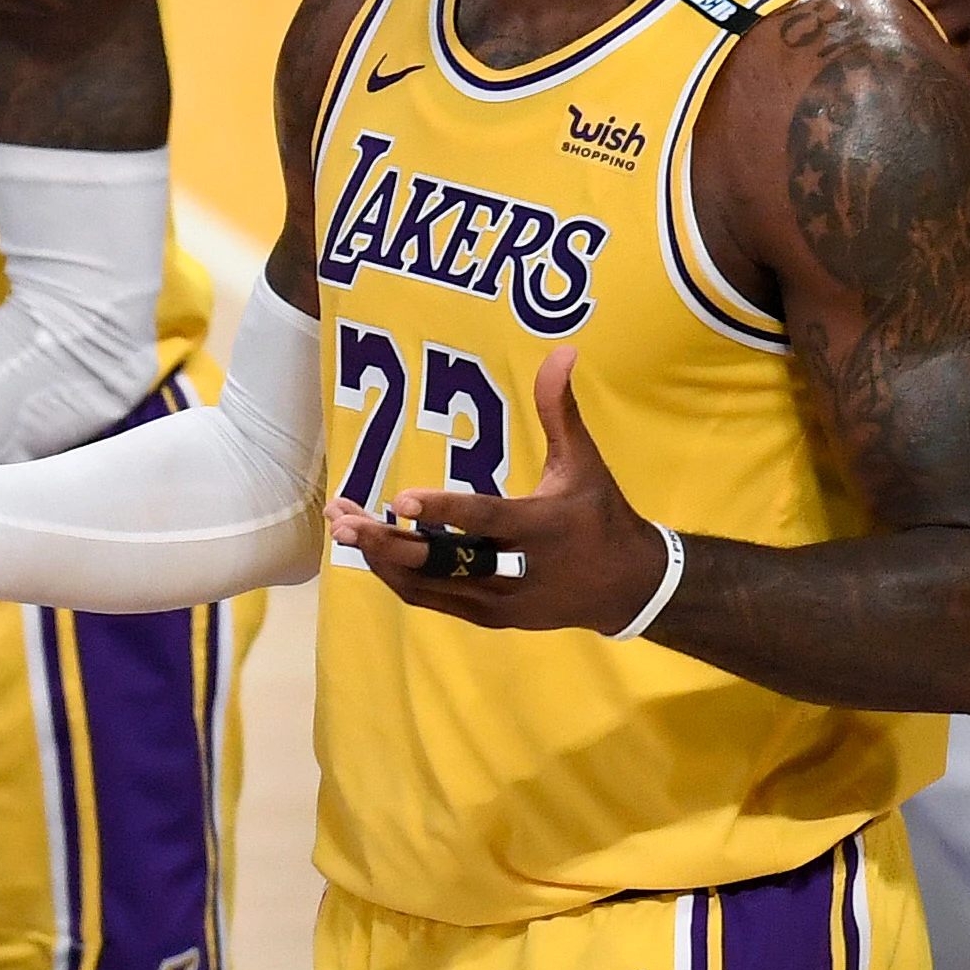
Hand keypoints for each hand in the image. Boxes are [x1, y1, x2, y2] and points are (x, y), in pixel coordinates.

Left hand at [334, 347, 663, 631]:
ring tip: (341, 527)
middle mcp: (515, 572)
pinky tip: (371, 550)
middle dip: (385, 541)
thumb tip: (562, 352)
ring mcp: (498, 602)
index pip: (484, 520)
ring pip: (426, 586)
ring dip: (380, 557)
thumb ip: (560, 410)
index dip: (443, 511)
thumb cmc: (600, 515)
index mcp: (540, 528)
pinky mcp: (487, 618)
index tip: (399, 500)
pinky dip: (397, 577)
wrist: (627, 588)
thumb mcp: (584, 462)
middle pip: (439, 562)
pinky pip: (431, 600)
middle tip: (341, 519)